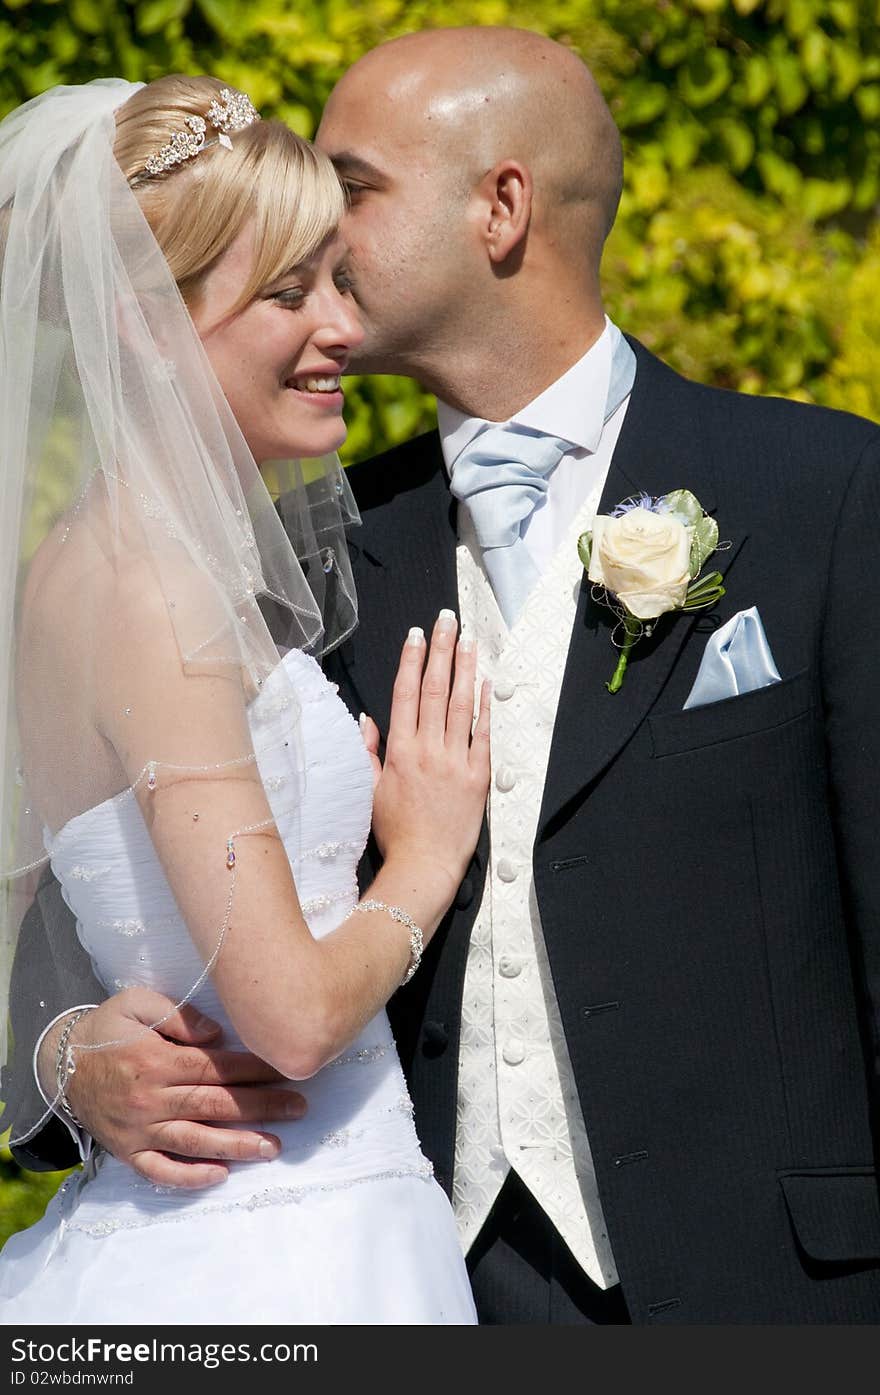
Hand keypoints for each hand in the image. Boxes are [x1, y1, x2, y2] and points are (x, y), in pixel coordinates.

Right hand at [44, 988, 306, 1188]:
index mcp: (156, 1060)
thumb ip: (179, 1015)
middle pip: (215, 1106)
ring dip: (238, 1145)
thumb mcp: (137, 1003)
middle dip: (261, 1107)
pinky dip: (189, 1177)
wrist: (58, 1063)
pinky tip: (220, 1175)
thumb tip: (218, 1034)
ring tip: (274, 1146)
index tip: (287, 1071)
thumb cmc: (106, 1028)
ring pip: (195, 1141)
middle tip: (299, 1108)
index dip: (254, 1071)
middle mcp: (150, 1099)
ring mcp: (139, 1130)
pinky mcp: (128, 1151)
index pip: (215, 1069)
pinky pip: (160, 1171)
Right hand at [363, 611, 490, 899]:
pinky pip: (483, 733)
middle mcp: (428, 750)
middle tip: (446, 620)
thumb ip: (368, 752)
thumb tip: (366, 719)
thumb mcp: (369, 791)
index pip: (406, 694)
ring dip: (465, 667)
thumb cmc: (394, 832)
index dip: (412, 661)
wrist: (425, 866)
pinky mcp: (479, 776)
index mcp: (399, 752)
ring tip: (469, 639)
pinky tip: (486, 681)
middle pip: (435, 689)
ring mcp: (456, 761)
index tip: (417, 634)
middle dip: (441, 650)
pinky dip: (485, 706)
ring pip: (462, 704)